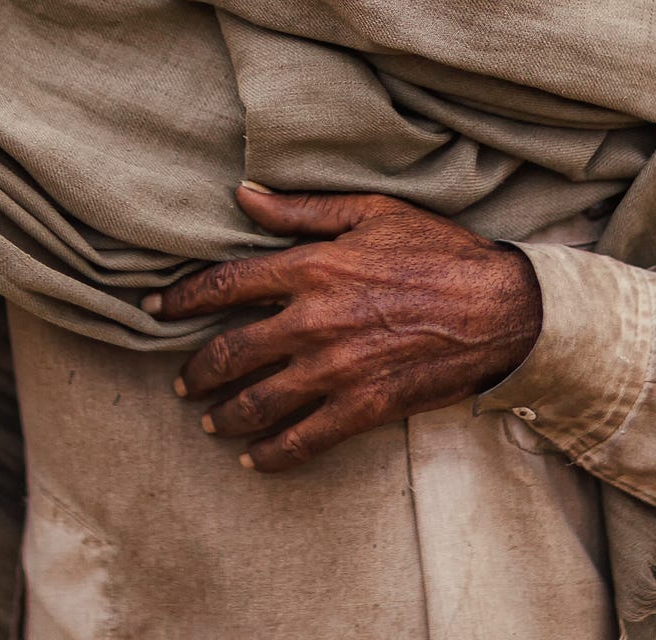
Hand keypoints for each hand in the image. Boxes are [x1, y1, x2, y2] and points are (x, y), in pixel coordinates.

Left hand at [149, 184, 540, 473]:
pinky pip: (305, 440)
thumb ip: (301, 210)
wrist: (500, 307)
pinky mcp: (364, 407)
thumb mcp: (370, 212)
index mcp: (310, 267)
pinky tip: (254, 459)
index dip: (182, 298)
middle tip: (183, 378)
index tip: (155, 309)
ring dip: (225, 414)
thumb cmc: (438, 250)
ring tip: (209, 420)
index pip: (224, 284)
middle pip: (230, 351)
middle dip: (197, 368)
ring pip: (258, 401)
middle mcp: (313, 321)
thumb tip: (244, 196)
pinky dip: (273, 455)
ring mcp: (336, 369)